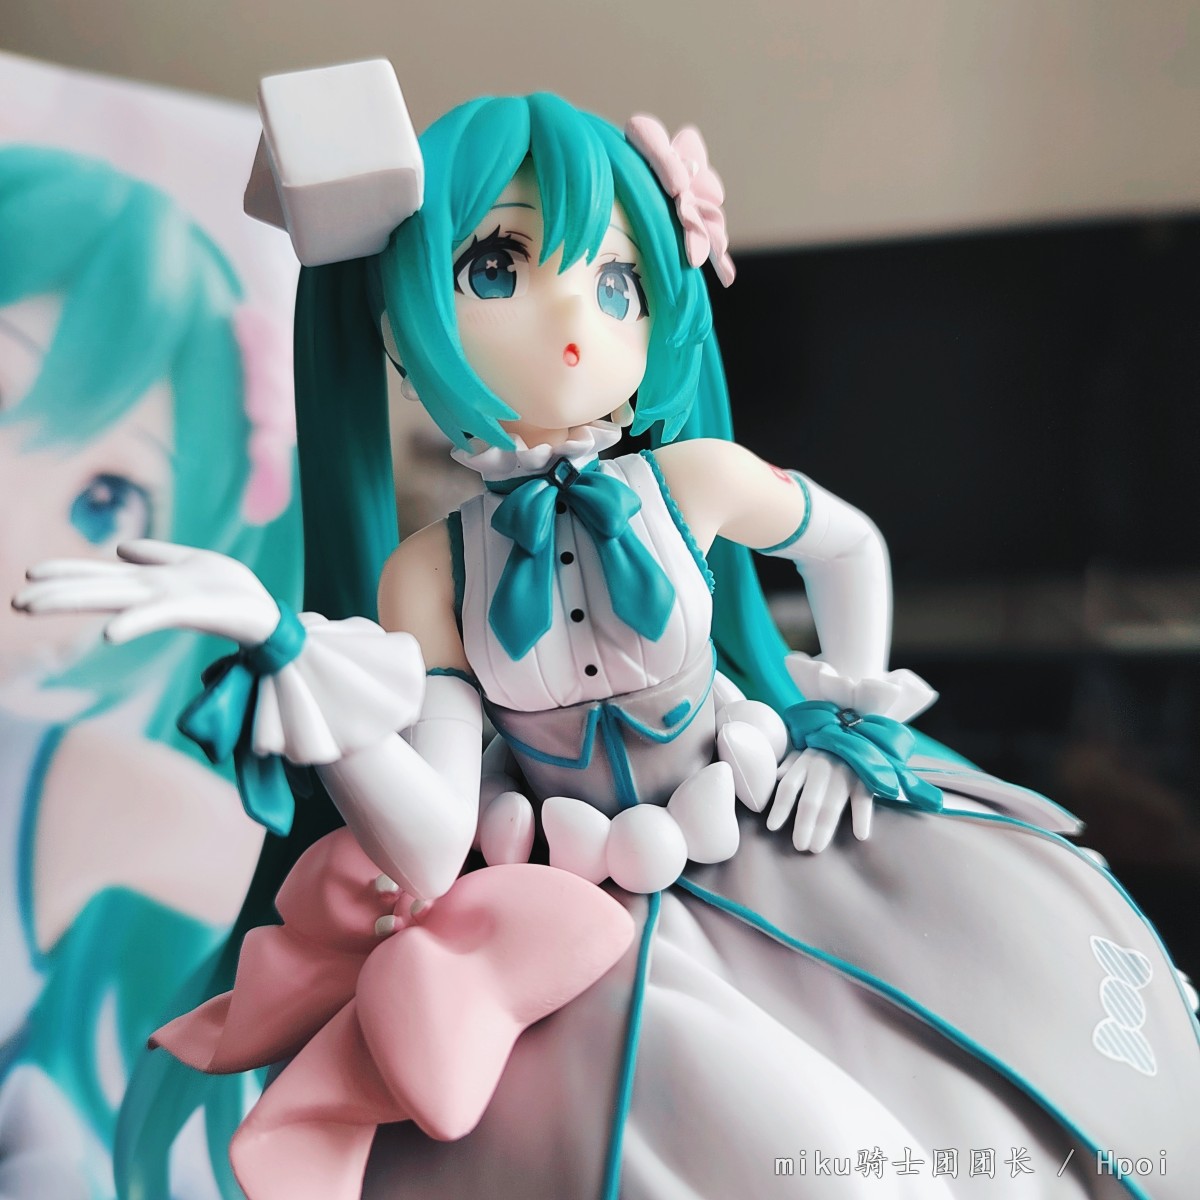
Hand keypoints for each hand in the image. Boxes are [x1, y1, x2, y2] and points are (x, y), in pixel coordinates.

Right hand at [13, 539, 279, 646]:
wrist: (267, 612)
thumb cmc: (230, 589)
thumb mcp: (191, 561)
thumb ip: (156, 555)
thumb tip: (120, 549)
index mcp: (151, 581)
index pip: (99, 575)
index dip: (66, 573)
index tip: (29, 576)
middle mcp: (152, 593)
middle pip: (96, 589)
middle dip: (57, 594)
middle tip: (17, 602)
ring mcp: (169, 602)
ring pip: (114, 599)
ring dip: (77, 602)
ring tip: (38, 608)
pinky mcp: (192, 609)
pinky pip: (157, 615)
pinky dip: (134, 622)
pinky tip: (109, 632)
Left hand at [767, 748, 872, 852]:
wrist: (858, 730)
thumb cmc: (825, 747)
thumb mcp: (803, 750)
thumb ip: (789, 765)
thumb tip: (775, 778)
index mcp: (804, 762)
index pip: (788, 787)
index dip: (780, 808)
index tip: (772, 827)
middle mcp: (822, 768)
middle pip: (810, 801)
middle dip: (803, 825)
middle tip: (799, 846)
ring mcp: (845, 773)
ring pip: (833, 805)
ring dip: (825, 827)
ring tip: (816, 848)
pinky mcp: (865, 778)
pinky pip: (864, 799)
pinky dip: (863, 817)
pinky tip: (860, 835)